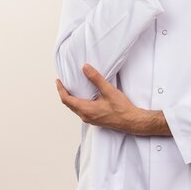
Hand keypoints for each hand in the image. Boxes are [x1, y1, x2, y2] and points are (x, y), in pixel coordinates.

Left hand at [56, 64, 170, 135]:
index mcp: (86, 109)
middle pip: (69, 105)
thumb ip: (96, 78)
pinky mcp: (96, 120)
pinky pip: (82, 111)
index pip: (67, 100)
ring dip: (71, 99)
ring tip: (72, 88)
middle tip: (62, 83)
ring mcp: (90, 119)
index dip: (61, 90)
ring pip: (75, 108)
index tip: (58, 81)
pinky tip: (84, 97)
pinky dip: (79, 103)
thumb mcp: (108, 90)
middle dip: (64, 93)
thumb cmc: (121, 108)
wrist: (132, 121)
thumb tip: (85, 68)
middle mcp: (86, 116)